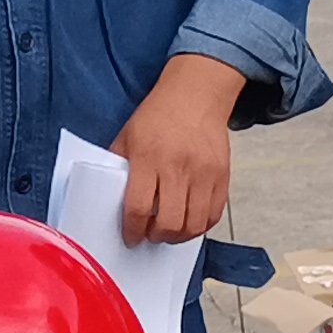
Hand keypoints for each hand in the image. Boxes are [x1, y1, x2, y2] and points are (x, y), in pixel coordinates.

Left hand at [111, 54, 246, 243]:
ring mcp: (204, 173)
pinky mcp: (222, 175)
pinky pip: (213, 214)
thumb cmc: (158, 116)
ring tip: (169, 231)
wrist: (196, 95)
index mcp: (148, 157)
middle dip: (156, 236)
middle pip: (168, 222)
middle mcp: (178, 167)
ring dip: (179, 236)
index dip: (133, 230)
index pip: (138, 207)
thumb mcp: (128, 136)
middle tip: (150, 235)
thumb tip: (111, 199)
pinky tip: (188, 222)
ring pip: (193, 224)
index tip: (131, 237)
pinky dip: (200, 226)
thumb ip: (119, 167)